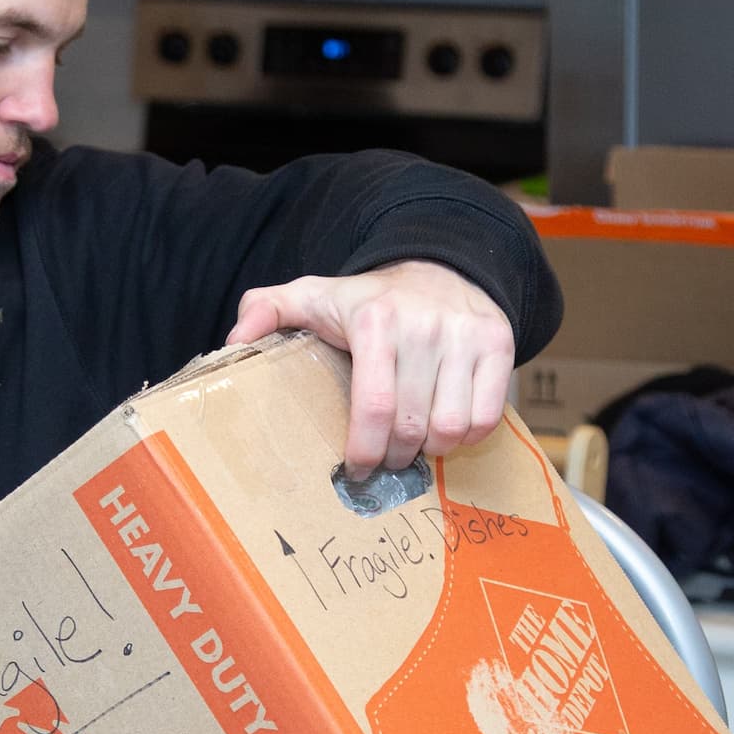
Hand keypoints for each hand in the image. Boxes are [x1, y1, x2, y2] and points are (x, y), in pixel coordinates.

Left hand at [227, 261, 515, 475]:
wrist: (440, 265)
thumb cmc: (370, 299)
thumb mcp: (313, 295)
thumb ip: (266, 310)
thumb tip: (234, 343)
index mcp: (375, 320)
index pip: (374, 409)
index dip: (365, 452)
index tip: (356, 468)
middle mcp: (425, 326)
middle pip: (412, 426)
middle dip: (395, 456)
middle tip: (386, 459)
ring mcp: (466, 334)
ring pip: (451, 428)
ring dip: (432, 449)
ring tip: (415, 442)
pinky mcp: (499, 343)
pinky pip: (485, 417)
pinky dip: (466, 435)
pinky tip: (447, 425)